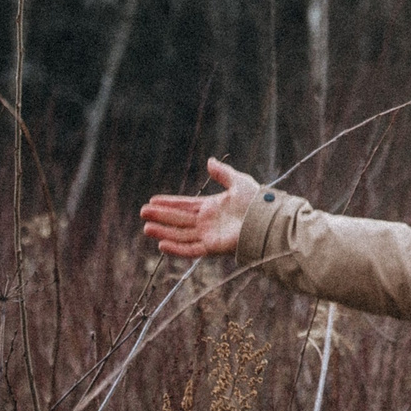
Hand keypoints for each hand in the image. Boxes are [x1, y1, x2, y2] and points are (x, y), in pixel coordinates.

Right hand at [140, 157, 257, 259]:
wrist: (267, 220)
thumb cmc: (256, 202)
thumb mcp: (238, 182)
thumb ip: (223, 173)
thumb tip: (209, 161)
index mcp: (212, 207)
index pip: (185, 205)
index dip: (169, 202)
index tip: (152, 200)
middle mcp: (207, 222)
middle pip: (179, 219)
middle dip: (161, 215)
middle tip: (142, 211)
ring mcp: (208, 235)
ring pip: (180, 234)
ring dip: (164, 232)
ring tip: (146, 227)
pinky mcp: (212, 247)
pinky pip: (190, 250)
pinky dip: (176, 249)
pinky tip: (161, 244)